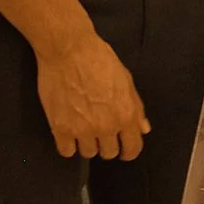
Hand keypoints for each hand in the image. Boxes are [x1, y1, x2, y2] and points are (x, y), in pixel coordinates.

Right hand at [36, 36, 150, 159]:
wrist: (68, 49)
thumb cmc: (98, 59)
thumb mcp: (126, 80)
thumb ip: (136, 108)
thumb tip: (143, 128)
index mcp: (126, 114)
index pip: (132, 148)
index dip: (129, 151)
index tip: (125, 150)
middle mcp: (106, 126)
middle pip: (109, 153)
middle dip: (107, 143)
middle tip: (100, 131)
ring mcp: (82, 129)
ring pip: (88, 153)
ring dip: (87, 143)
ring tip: (83, 127)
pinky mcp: (60, 128)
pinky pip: (66, 151)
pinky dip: (68, 145)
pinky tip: (69, 133)